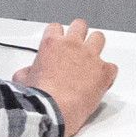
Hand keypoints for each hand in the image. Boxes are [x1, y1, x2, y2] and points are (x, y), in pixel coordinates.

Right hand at [13, 18, 115, 136]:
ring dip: (96, 47)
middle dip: (79, 35)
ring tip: (92, 61)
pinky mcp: (104, 72)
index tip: (59, 44)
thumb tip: (25, 74)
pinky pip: (112, 67)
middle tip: (77, 48)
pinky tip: (101, 82)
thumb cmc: (39, 98)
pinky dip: (108, 74)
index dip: (57, 36)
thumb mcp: (23, 81)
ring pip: (99, 38)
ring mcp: (90, 57)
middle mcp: (73, 45)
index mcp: (52, 44)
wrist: (53, 110)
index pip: (56, 28)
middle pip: (80, 26)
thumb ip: (26, 72)